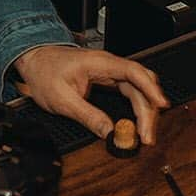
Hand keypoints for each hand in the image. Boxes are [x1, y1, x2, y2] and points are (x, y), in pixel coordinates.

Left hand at [14, 46, 168, 143]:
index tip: (160, 105)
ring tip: (145, 133)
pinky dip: (137, 106)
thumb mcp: (61, 100)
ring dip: (145, 110)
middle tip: (147, 136)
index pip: (134, 72)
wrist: (35, 59)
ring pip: (139, 89)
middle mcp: (110, 65)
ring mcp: (111, 72)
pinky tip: (138, 120)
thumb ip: (87, 116)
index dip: (150, 88)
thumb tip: (108, 132)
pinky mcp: (109, 79)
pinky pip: (131, 91)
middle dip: (148, 110)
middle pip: (141, 84)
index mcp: (100, 63)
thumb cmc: (45, 72)